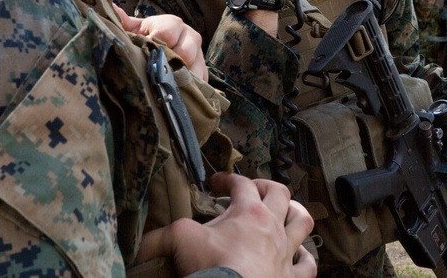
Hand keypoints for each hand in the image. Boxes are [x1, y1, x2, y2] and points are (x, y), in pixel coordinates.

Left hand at [115, 5, 206, 81]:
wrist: (167, 47)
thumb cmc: (148, 37)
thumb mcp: (137, 29)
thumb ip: (125, 22)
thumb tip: (112, 9)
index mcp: (172, 23)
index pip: (167, 33)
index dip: (153, 44)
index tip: (144, 51)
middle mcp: (190, 36)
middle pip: (184, 52)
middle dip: (166, 63)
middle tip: (152, 70)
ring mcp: (199, 55)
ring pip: (194, 69)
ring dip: (177, 78)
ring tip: (161, 84)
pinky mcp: (204, 72)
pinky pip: (200, 83)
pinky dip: (187, 90)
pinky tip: (174, 91)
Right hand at [137, 173, 315, 276]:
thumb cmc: (213, 268)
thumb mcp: (180, 240)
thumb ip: (159, 236)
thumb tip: (138, 245)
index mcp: (248, 211)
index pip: (240, 182)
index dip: (226, 178)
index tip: (214, 183)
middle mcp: (272, 226)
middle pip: (279, 193)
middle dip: (266, 186)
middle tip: (251, 190)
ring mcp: (286, 252)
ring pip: (302, 221)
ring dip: (295, 213)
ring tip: (286, 212)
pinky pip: (308, 264)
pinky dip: (305, 258)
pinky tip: (299, 256)